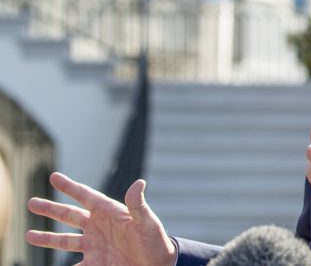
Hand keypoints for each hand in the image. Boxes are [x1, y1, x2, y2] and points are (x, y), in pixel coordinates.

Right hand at [27, 172, 175, 265]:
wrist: (158, 265)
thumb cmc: (156, 241)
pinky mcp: (95, 263)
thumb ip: (138, 205)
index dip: (70, 187)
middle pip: (69, 216)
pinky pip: (73, 265)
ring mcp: (95, 245)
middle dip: (50, 209)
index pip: (86, 196)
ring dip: (47, 238)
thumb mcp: (147, 222)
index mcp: (110, 213)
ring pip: (65, 240)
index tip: (54, 177)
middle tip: (31, 202)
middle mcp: (99, 227)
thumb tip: (139, 182)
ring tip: (29, 235)